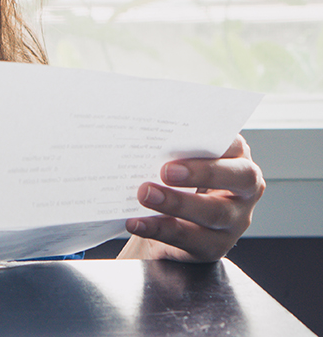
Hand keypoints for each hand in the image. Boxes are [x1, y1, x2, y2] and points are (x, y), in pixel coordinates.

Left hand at [118, 134, 264, 261]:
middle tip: (166, 171)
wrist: (171, 225)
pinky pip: (189, 239)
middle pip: (237, 179)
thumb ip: (175, 150)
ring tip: (145, 194)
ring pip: (214, 213)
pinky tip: (137, 222)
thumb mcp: (183, 163)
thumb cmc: (179, 183)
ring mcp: (234, 222)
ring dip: (176, 203)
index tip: (184, 141)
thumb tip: (144, 133)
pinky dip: (158, 229)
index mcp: (236, 161)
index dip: (214, 143)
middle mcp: (243, 192)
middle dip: (202, 173)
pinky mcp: (214, 247)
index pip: (236, 146)